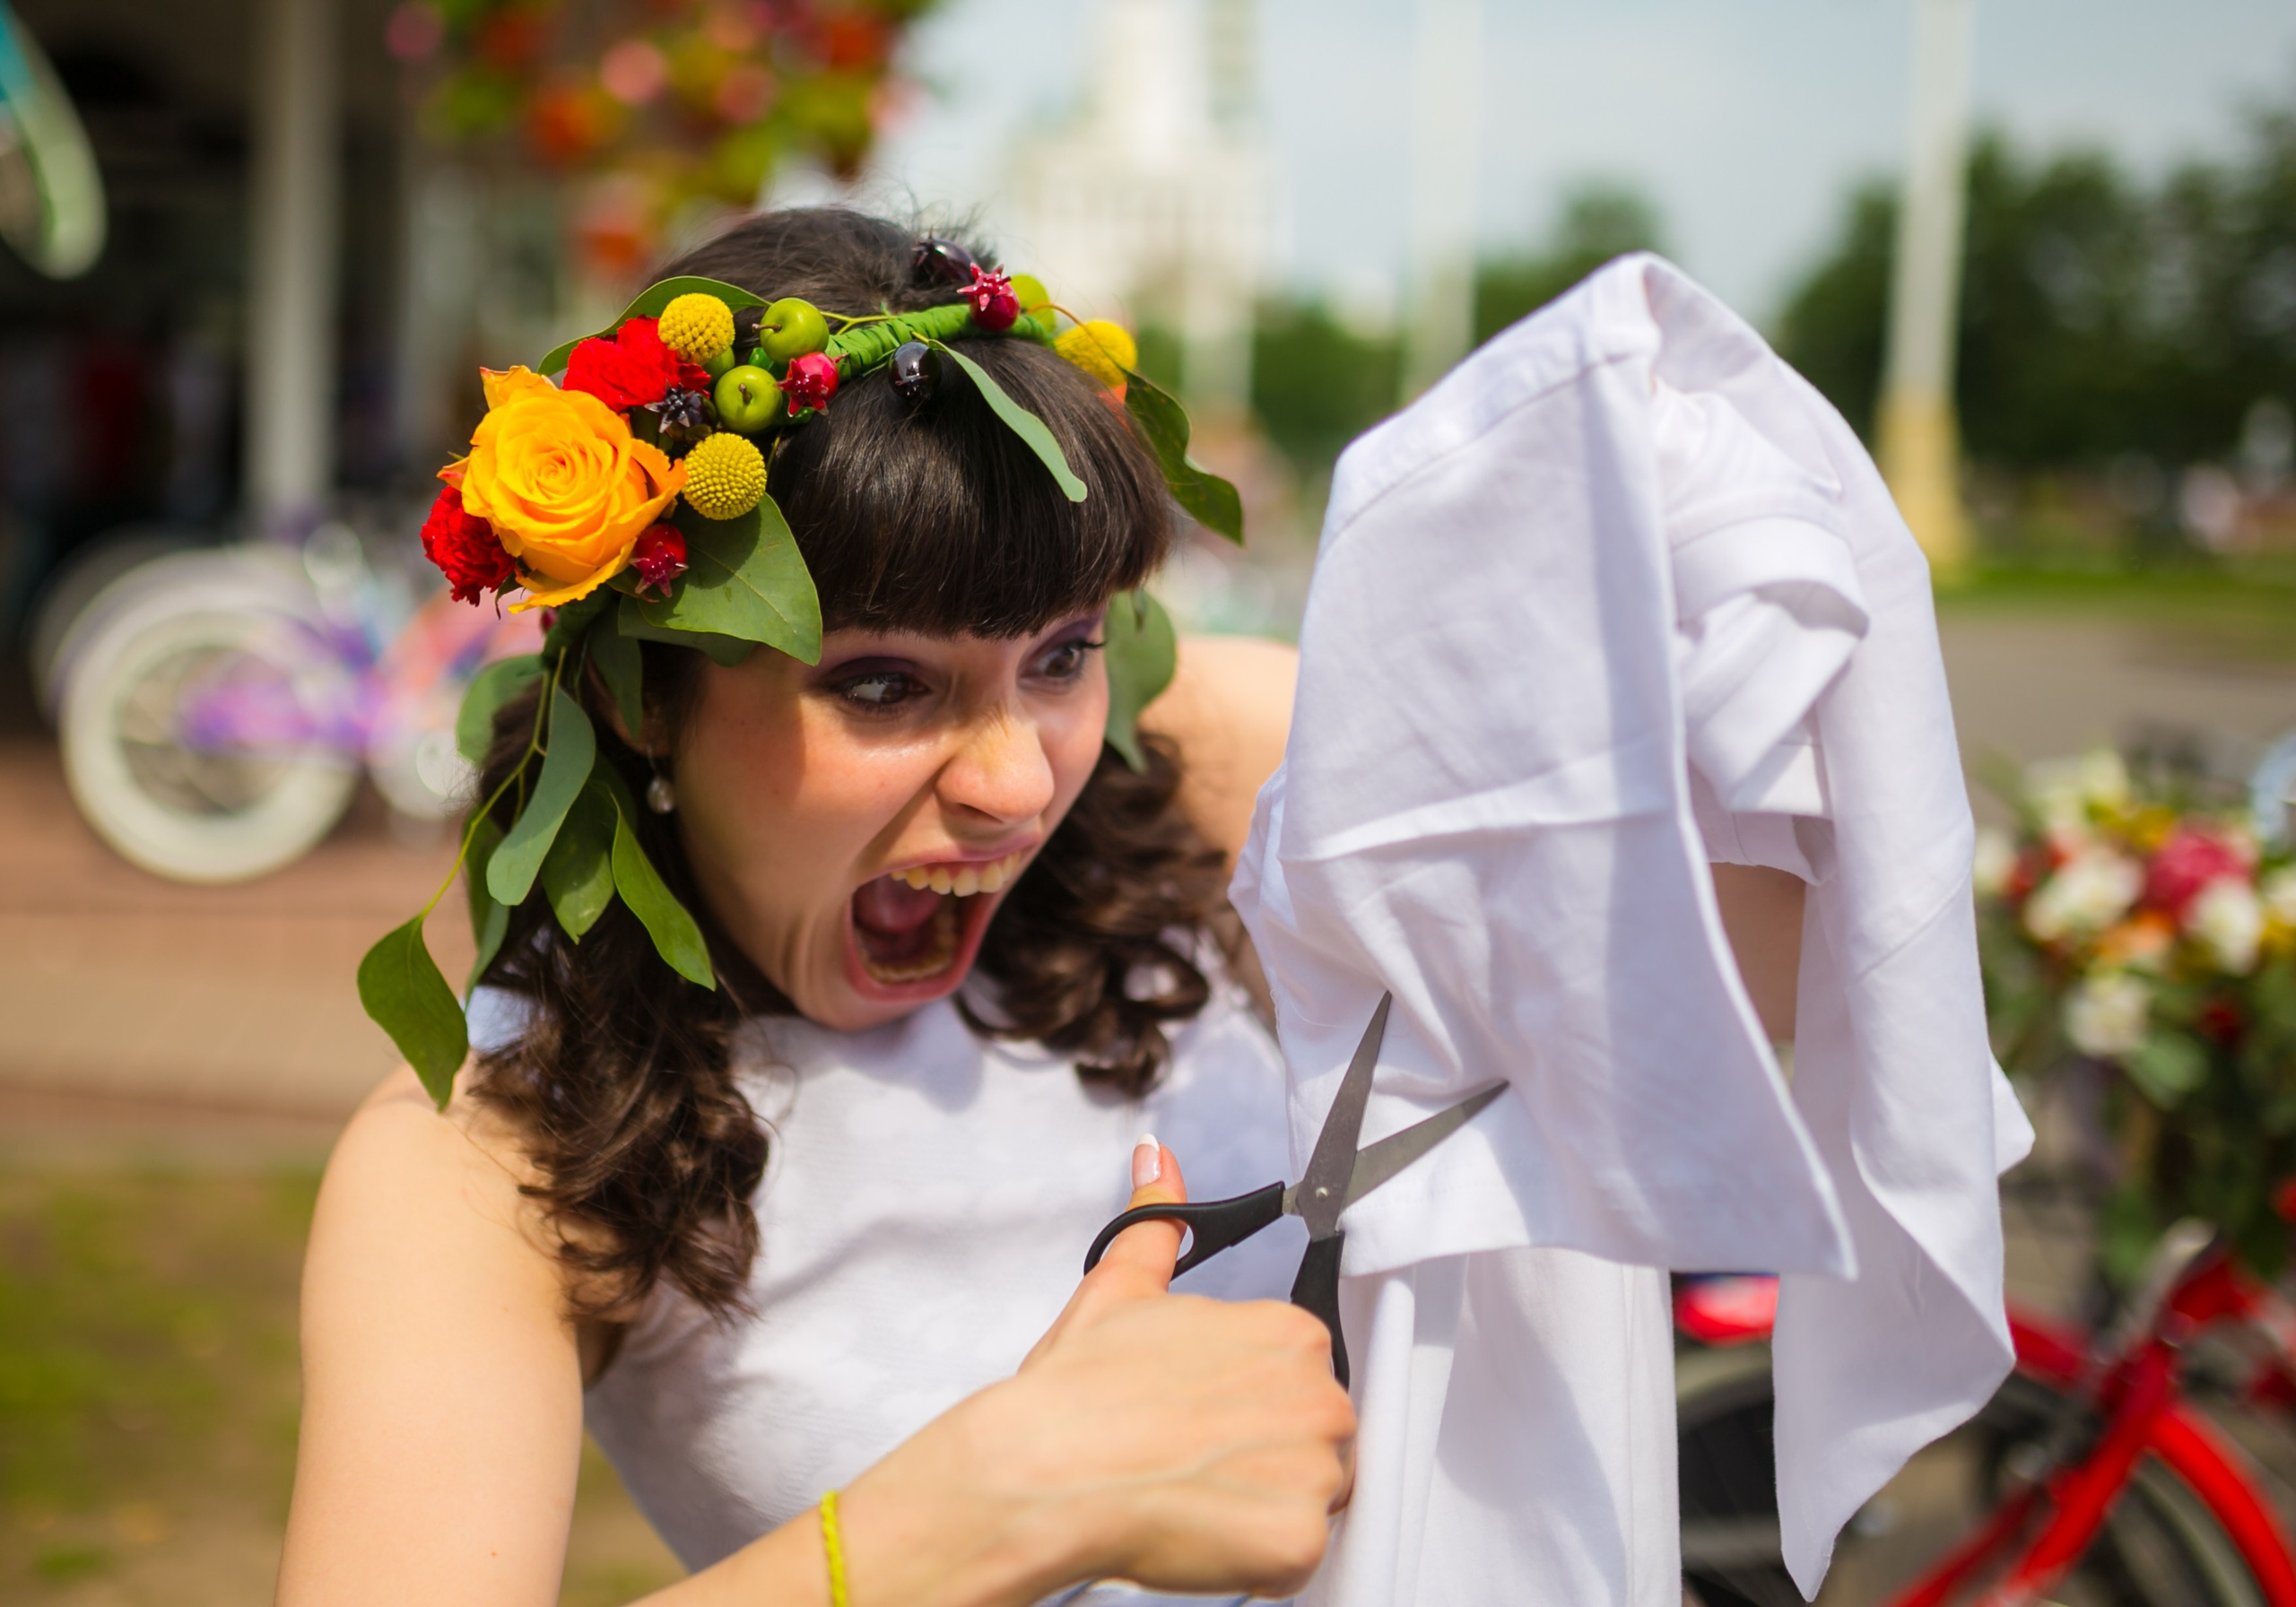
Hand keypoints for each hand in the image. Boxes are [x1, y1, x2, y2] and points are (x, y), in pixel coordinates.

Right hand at [832, 1139, 1355, 1606]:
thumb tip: (1159, 1161)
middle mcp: (1318, 1397)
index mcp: (1289, 1334)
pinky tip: (1201, 1533)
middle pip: (1319, 1437)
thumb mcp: (1120, 1288)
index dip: (1252, 1402)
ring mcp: (1314, 1474)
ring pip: (1312, 1499)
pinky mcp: (1298, 1544)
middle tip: (1195, 1460)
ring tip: (1193, 1496)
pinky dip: (1256, 1559)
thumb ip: (1157, 1222)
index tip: (1211, 1417)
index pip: (1303, 1376)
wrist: (1047, 1470)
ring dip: (1262, 1506)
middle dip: (1265, 1453)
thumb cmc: (1080, 1393)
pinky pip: (1298, 1560)